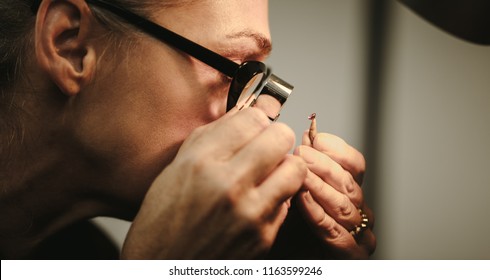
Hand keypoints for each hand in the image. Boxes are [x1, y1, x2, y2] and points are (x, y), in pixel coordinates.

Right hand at [121, 108, 306, 258]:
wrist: (163, 268)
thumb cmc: (164, 220)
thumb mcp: (177, 168)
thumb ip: (213, 136)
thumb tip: (248, 113)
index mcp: (201, 162)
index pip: (252, 118)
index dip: (255, 120)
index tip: (252, 127)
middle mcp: (228, 185)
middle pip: (280, 137)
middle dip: (275, 137)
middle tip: (266, 146)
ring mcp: (249, 214)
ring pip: (295, 168)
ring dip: (284, 166)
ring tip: (269, 172)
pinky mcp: (263, 237)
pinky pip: (288, 202)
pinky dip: (277, 197)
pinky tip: (257, 201)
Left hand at [294, 131, 375, 258]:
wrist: (291, 262)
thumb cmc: (292, 231)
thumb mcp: (294, 191)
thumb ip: (303, 168)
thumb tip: (305, 138)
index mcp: (350, 193)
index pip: (355, 164)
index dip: (336, 149)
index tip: (316, 138)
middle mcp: (359, 211)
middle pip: (348, 181)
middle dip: (323, 164)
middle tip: (301, 152)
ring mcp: (360, 234)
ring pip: (342, 203)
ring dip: (319, 186)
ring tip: (300, 172)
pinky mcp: (351, 254)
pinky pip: (333, 230)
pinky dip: (316, 213)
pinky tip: (302, 199)